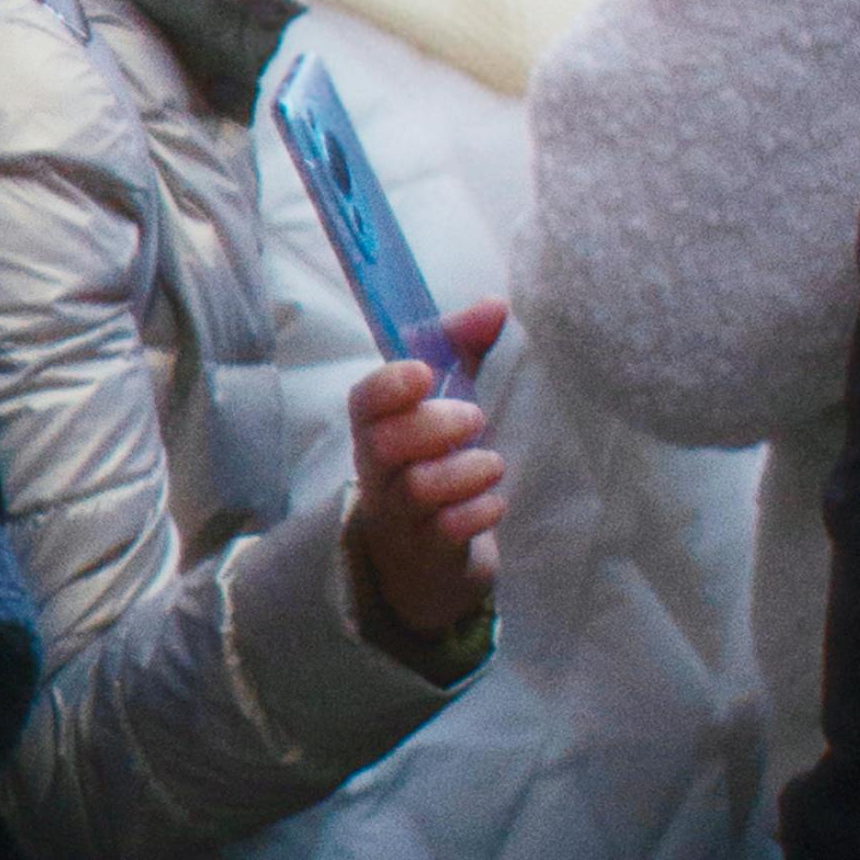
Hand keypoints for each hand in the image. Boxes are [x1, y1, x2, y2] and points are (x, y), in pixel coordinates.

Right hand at [347, 304, 508, 636]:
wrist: (422, 557)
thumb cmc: (432, 461)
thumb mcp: (442, 402)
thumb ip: (462, 351)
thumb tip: (495, 302)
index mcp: (376, 427)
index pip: (363, 401)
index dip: (389, 385)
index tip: (426, 374)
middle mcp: (379, 470)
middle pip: (384, 444)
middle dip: (433, 426)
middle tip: (475, 418)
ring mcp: (400, 514)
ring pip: (418, 488)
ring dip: (465, 471)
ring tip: (492, 464)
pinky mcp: (428, 551)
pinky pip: (447, 531)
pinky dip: (478, 512)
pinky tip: (494, 503)